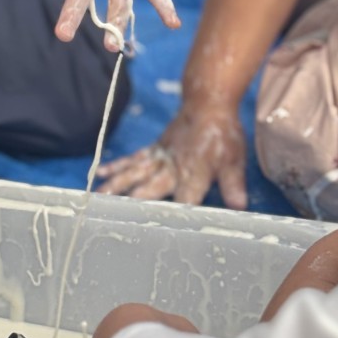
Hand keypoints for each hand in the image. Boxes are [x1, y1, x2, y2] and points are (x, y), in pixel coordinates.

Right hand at [97, 105, 247, 207]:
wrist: (208, 103)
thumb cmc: (222, 134)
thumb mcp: (234, 160)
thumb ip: (233, 185)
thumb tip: (240, 207)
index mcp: (193, 174)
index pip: (184, 202)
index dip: (175, 218)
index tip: (162, 234)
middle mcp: (171, 168)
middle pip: (149, 190)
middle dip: (133, 205)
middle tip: (114, 219)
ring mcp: (159, 158)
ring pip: (134, 174)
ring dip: (116, 187)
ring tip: (97, 198)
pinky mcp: (153, 149)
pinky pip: (132, 159)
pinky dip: (116, 166)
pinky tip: (100, 173)